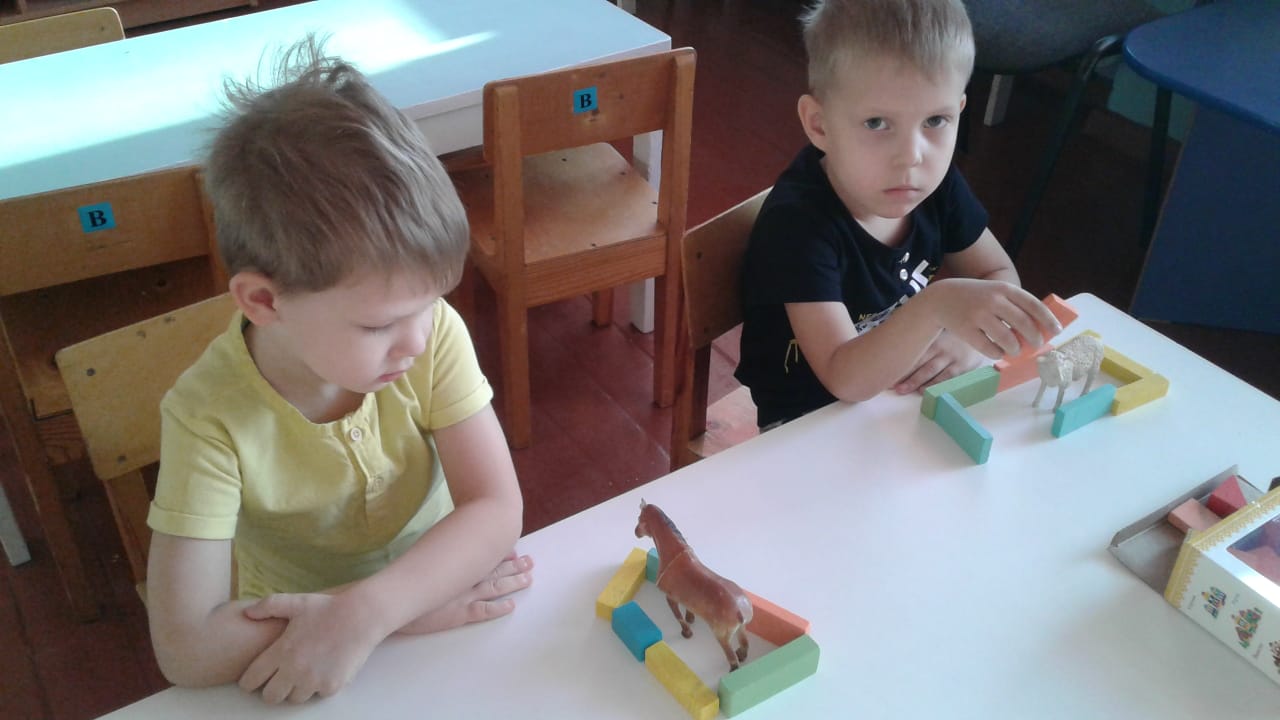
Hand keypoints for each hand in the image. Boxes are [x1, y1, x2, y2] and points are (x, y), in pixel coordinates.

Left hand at [238, 593, 380, 703]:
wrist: (361, 616)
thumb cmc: (328, 608)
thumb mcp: (296, 602)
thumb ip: (268, 606)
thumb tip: (247, 614)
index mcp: (281, 651)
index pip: (251, 680)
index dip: (249, 681)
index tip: (254, 678)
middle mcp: (294, 670)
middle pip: (270, 697)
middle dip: (272, 690)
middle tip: (279, 679)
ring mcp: (313, 680)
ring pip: (294, 699)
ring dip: (296, 689)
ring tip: (303, 672)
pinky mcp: (331, 686)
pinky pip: (317, 695)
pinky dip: (318, 686)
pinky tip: (322, 670)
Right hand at [398, 552, 533, 634]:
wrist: (392, 599)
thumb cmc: (403, 578)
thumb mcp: (423, 559)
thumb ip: (437, 553)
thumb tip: (444, 546)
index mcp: (456, 565)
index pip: (484, 557)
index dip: (501, 554)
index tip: (515, 549)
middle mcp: (464, 579)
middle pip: (495, 571)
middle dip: (515, 566)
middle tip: (531, 561)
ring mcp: (464, 597)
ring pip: (496, 588)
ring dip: (513, 583)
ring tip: (528, 578)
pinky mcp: (459, 614)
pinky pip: (484, 611)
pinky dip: (499, 609)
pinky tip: (511, 606)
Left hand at [894, 330, 982, 393]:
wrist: (981, 328)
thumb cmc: (954, 332)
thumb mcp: (939, 330)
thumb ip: (923, 337)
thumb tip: (894, 347)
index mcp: (932, 337)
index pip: (913, 352)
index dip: (899, 363)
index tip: (886, 373)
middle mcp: (941, 347)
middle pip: (919, 362)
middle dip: (905, 375)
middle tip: (891, 385)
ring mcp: (953, 357)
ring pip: (932, 371)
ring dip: (916, 382)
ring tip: (903, 390)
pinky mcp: (964, 366)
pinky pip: (948, 378)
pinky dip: (936, 385)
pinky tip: (925, 392)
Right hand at [926, 279, 1059, 358]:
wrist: (942, 297)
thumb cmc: (976, 297)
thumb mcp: (996, 292)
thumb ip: (1016, 305)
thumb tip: (1042, 328)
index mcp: (1004, 289)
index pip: (1033, 305)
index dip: (1048, 320)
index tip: (1057, 331)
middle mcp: (993, 300)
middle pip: (1023, 324)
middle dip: (1034, 338)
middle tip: (1036, 345)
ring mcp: (978, 315)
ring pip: (1007, 339)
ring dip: (1016, 349)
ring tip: (1015, 350)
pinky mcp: (966, 330)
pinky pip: (989, 348)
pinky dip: (997, 354)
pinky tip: (997, 352)